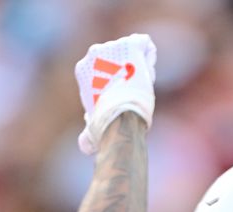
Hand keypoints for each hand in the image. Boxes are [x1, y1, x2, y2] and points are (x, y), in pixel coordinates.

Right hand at [73, 33, 155, 154]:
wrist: (120, 117)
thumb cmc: (105, 126)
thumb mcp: (92, 129)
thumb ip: (88, 132)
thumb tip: (84, 146)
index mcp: (83, 69)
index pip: (104, 67)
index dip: (115, 82)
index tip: (120, 96)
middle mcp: (94, 53)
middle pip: (118, 57)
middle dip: (127, 72)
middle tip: (132, 91)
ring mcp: (113, 46)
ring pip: (133, 52)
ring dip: (139, 68)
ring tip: (139, 87)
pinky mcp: (131, 45)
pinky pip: (145, 44)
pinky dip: (149, 58)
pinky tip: (147, 76)